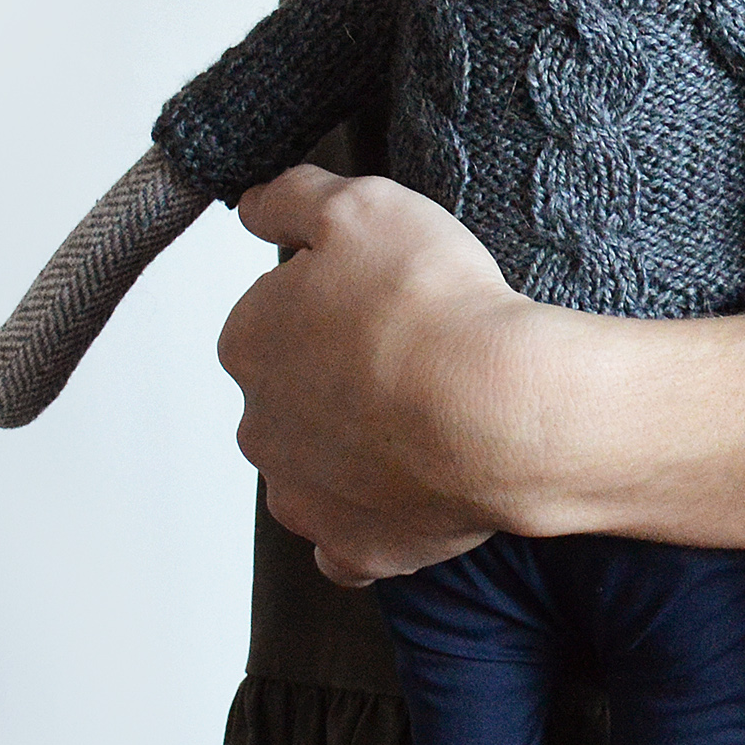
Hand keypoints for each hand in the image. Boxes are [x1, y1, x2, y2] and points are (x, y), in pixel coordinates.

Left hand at [221, 166, 546, 586]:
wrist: (497, 406)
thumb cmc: (432, 305)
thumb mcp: (361, 205)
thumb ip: (293, 196)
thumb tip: (254, 204)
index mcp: (248, 341)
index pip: (275, 312)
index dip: (331, 298)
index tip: (382, 296)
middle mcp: (258, 425)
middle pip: (291, 391)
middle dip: (337, 375)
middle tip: (410, 353)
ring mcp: (304, 494)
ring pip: (313, 465)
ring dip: (351, 447)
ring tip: (422, 419)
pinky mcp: (356, 548)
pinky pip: (349, 541)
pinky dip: (372, 519)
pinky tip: (409, 493)